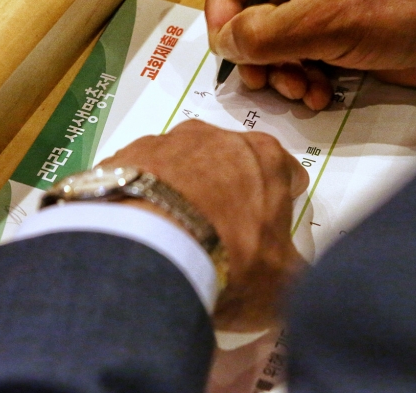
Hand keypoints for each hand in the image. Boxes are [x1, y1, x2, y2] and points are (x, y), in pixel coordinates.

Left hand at [98, 120, 308, 330]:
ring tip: (173, 238)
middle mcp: (217, 136)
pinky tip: (141, 233)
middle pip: (233, 165)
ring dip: (184, 192)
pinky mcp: (124, 156)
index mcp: (267, 156)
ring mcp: (166, 141)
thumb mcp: (282, 280)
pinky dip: (144, 199)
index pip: (288, 176)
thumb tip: (290, 272)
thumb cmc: (229, 257)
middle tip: (220, 238)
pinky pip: (142, 177)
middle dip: (230, 194)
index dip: (282, 205)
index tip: (269, 233)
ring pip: (183, 165)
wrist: (145, 250)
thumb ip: (292, 269)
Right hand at [206, 0, 415, 109]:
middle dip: (256, 48)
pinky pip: (300, 52)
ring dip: (280, 69)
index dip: (222, 4)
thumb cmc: (405, 6)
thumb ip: (264, 33)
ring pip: (275, 36)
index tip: (226, 44)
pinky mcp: (339, 27)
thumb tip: (224, 43)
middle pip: (252, 5)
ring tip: (299, 89)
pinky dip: (303, 75)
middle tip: (262, 78)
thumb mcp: (323, 20)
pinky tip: (318, 92)